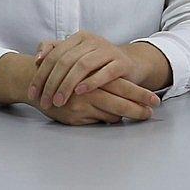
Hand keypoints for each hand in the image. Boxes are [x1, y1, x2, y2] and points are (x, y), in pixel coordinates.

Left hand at [30, 31, 146, 109]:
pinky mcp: (122, 63)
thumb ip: (54, 52)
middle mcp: (93, 40)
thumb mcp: (75, 55)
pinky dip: (91, 82)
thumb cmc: (97, 64)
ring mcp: (108, 50)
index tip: (32, 93)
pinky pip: (105, 72)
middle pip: (66, 61)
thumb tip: (37, 60)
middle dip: (52, 83)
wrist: (129, 64)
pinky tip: (80, 92)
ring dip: (67, 85)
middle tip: (45, 101)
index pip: (54, 55)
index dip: (41, 75)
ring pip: (83, 66)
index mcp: (79, 37)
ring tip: (59, 101)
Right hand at [34, 77, 159, 125]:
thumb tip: (120, 80)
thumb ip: (100, 77)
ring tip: (142, 114)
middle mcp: (89, 91)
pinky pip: (98, 120)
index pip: (122, 86)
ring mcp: (82, 105)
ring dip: (126, 114)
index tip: (154, 101)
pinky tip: (117, 117)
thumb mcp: (81, 68)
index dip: (139, 94)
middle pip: (120, 102)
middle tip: (152, 111)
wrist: (35, 80)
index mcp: (94, 76)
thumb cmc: (62, 73)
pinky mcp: (74, 117)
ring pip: (111, 113)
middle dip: (138, 108)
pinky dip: (109, 118)